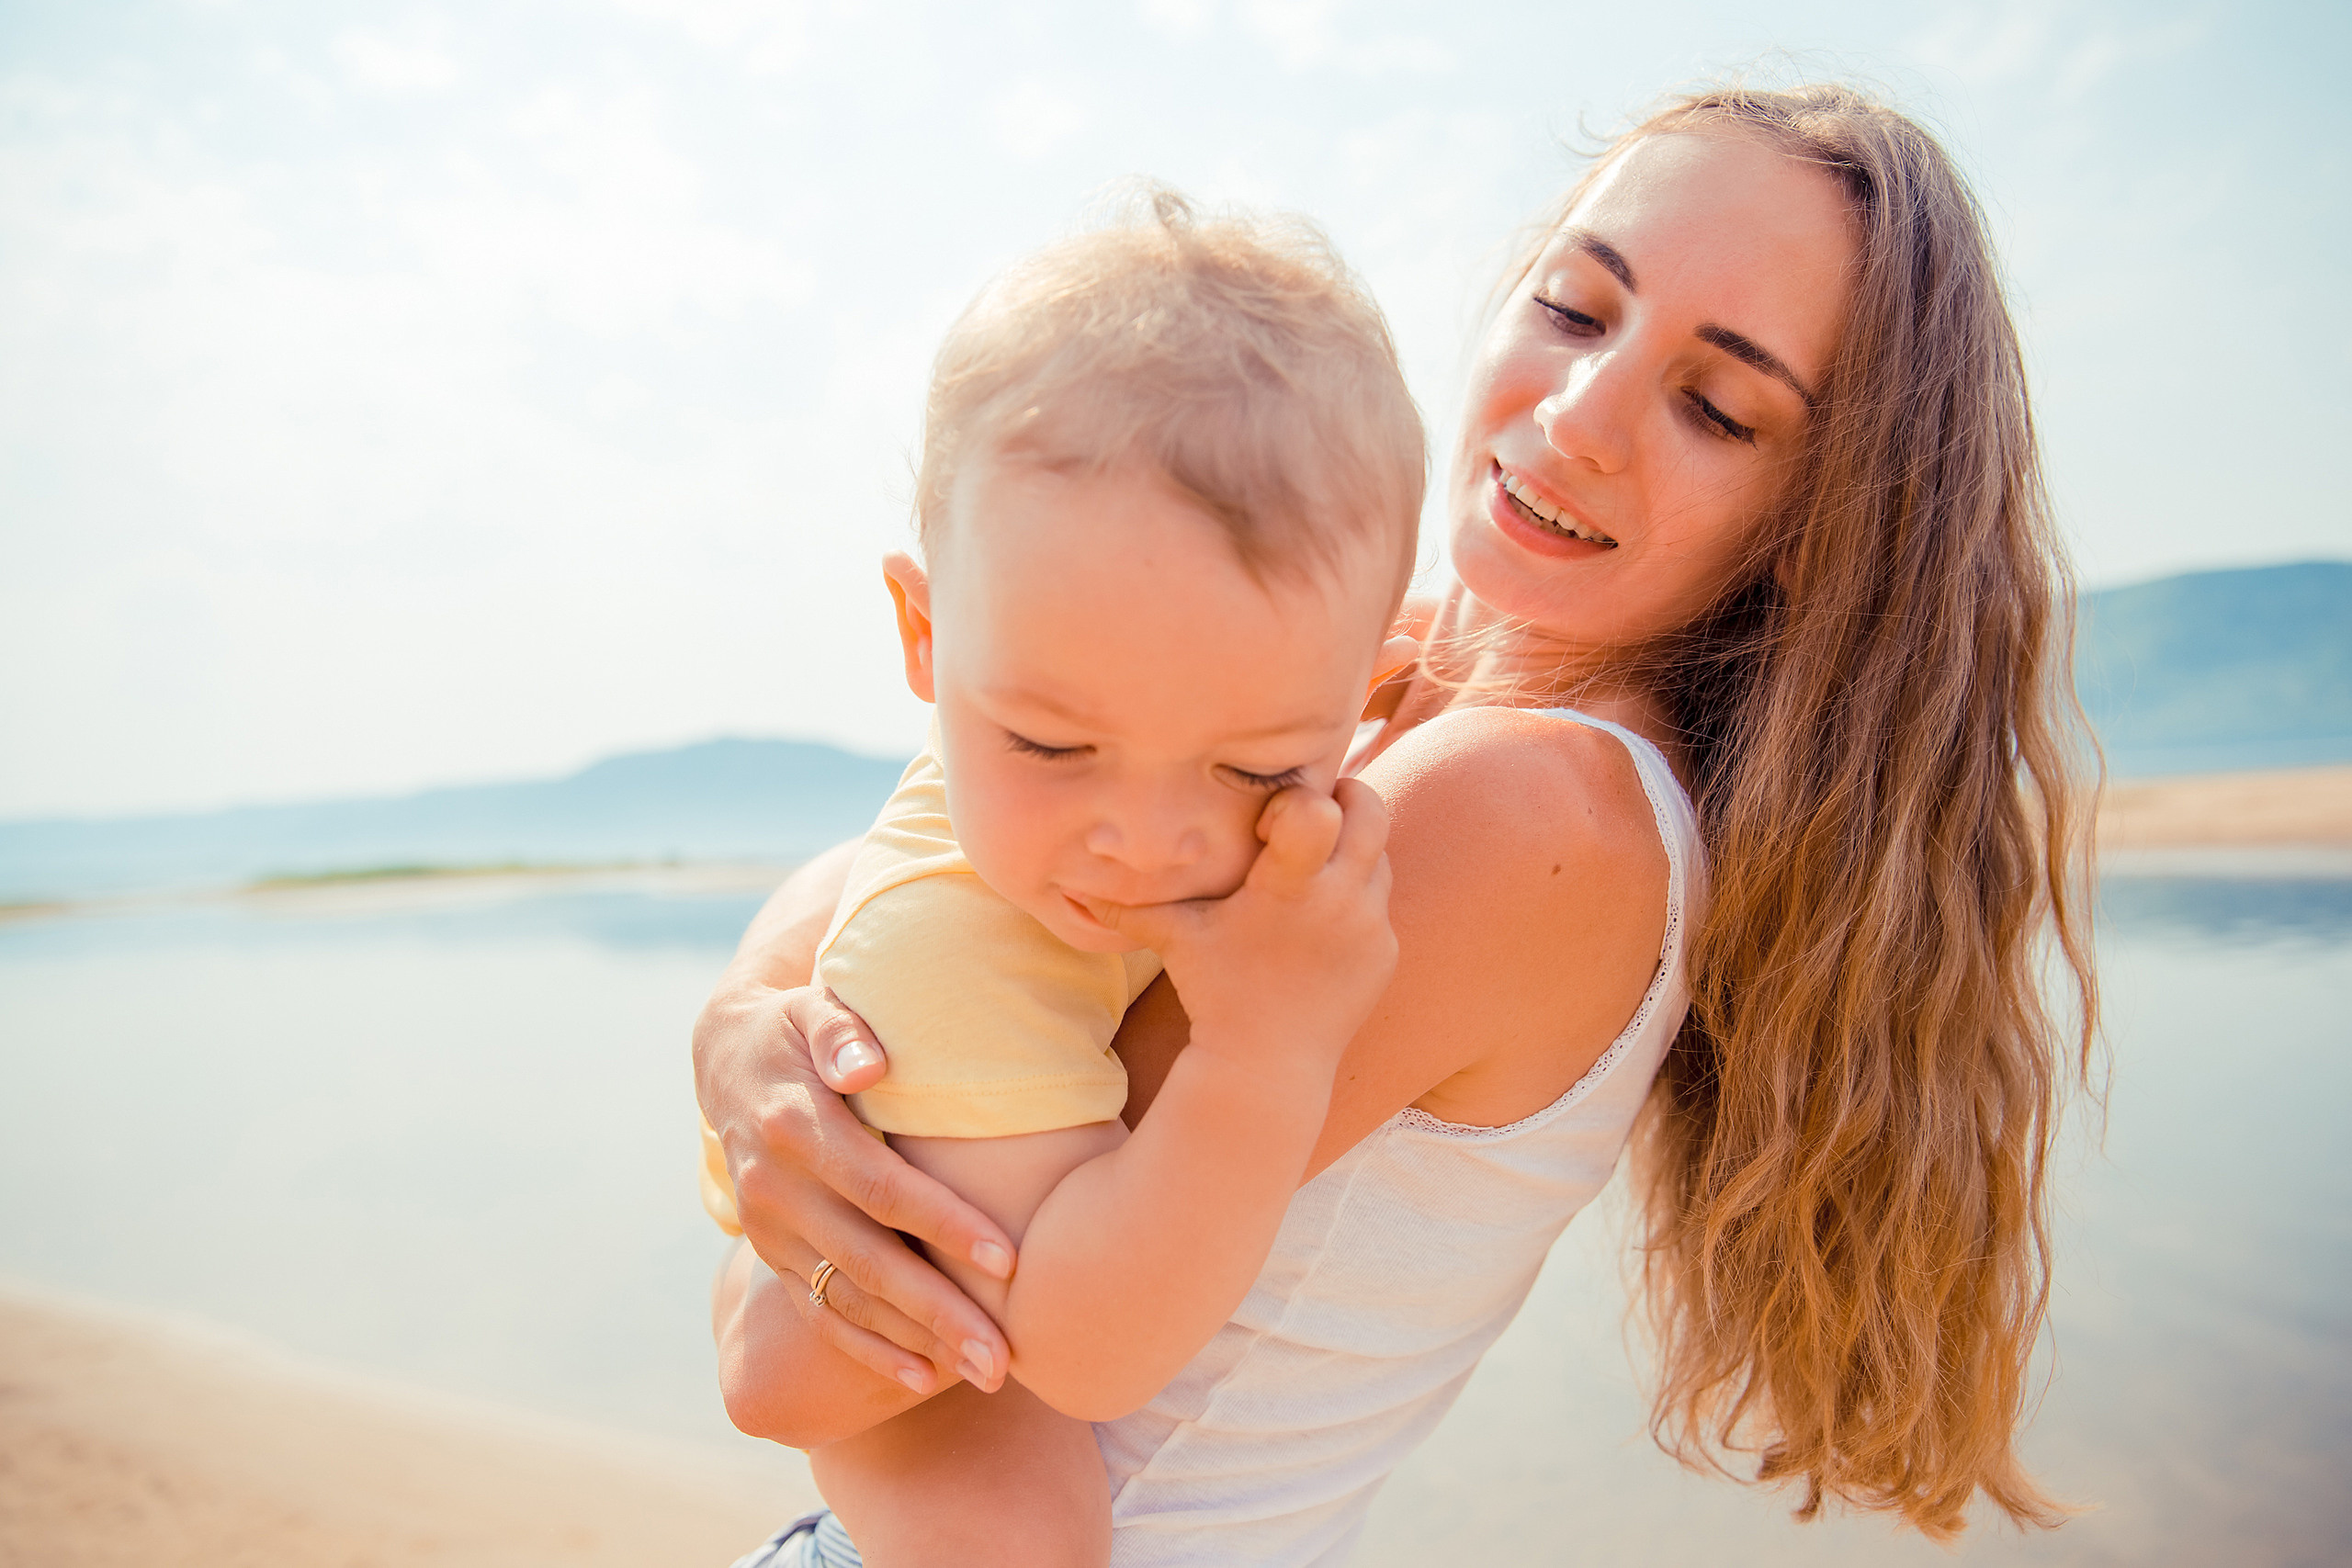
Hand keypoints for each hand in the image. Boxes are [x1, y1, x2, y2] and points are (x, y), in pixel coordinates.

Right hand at [693, 981, 1016, 1393]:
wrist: (726, 1058)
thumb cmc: (798, 1026)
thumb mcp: (814, 1007)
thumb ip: (842, 1031)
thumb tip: (867, 1067)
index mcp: (796, 1127)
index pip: (880, 1187)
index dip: (943, 1224)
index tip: (1008, 1259)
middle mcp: (777, 1188)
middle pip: (869, 1262)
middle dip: (940, 1311)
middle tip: (1004, 1354)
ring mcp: (770, 1228)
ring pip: (848, 1299)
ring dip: (916, 1342)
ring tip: (984, 1373)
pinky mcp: (770, 1253)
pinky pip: (821, 1313)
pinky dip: (870, 1349)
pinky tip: (925, 1376)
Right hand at [1081, 777, 1395, 1074]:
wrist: (1266, 1065)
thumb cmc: (1215, 993)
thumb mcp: (1175, 940)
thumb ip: (1130, 905)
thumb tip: (1071, 886)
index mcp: (1290, 886)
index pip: (1321, 810)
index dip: (1301, 796)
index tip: (1273, 819)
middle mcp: (1340, 900)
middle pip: (1371, 812)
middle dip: (1346, 799)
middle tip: (1310, 815)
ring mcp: (1369, 927)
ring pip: (1379, 855)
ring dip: (1351, 850)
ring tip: (1309, 870)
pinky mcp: (1384, 953)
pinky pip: (1379, 903)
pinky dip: (1355, 899)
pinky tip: (1318, 922)